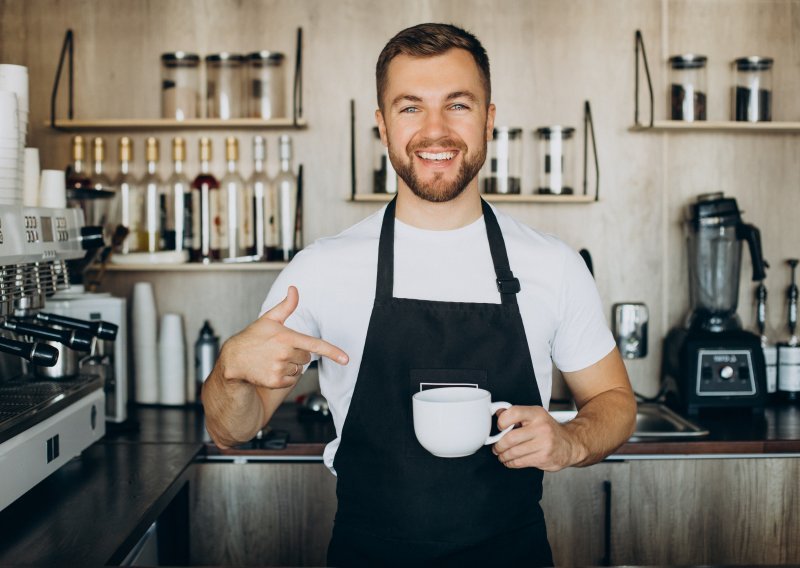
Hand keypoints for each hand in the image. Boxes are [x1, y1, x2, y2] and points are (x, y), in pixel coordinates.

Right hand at [219, 286, 348, 389]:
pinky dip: (284, 377)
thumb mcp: (269, 319)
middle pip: (306, 357)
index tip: (346, 359)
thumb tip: (294, 289)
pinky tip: (270, 369)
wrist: (233, 360)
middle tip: (279, 350)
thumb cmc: (252, 338)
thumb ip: (286, 305)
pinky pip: (291, 381)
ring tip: (272, 360)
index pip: (314, 345)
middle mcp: (284, 354)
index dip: (332, 352)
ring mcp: (279, 369)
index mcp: (286, 337)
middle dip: (297, 354)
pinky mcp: (275, 382)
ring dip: (290, 366)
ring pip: (298, 370)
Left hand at [491, 406, 580, 471]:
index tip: (499, 427)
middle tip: (496, 447)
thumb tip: (498, 413)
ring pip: (514, 452)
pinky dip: (511, 463)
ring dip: (503, 455)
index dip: (502, 421)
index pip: (514, 413)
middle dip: (499, 445)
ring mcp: (544, 444)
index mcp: (537, 414)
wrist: (571, 444)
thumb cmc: (549, 430)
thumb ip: (516, 414)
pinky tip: (509, 461)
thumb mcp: (535, 416)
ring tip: (501, 455)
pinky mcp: (544, 458)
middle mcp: (541, 428)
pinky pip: (520, 462)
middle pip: (510, 438)